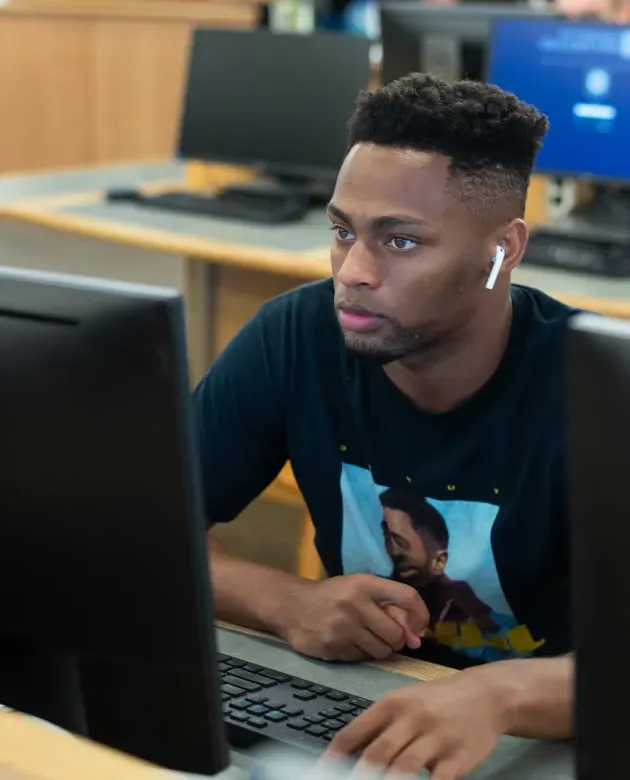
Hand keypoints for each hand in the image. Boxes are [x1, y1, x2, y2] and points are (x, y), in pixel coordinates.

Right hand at [278, 574, 428, 661]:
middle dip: (396, 639)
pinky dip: (361, 654)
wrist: (292, 606)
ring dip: (380, 649)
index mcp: (365, 584)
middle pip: (396, 634)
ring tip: (365, 638)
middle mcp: (355, 603)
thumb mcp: (358, 588)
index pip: (406, 596)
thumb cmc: (332, 596)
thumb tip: (417, 638)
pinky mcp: (333, 647)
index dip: (420, 614)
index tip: (420, 627)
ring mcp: (343, 627)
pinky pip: (362, 658)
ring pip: (382, 651)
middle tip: (385, 635)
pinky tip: (348, 642)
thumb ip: (389, 606)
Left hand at [326, 669, 508, 778]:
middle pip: (378, 752)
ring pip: (404, 768)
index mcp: (392, 704)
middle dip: (359, 775)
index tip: (322, 771)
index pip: (356, 730)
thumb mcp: (406, 701)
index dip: (336, 754)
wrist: (486, 694)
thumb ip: (380, 724)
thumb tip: (347, 751)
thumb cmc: (437, 700)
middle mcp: (411, 718)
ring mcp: (436, 738)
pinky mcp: (459, 757)